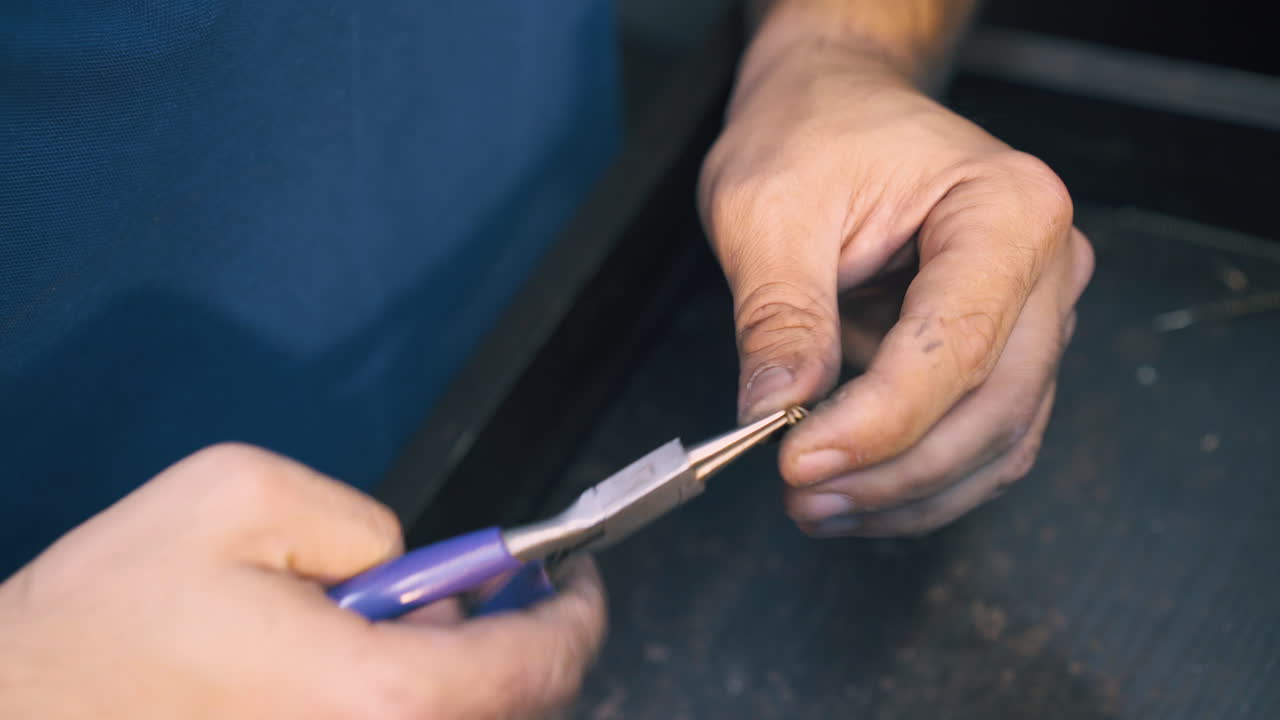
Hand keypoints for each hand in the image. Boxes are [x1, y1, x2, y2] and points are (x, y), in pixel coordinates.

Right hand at [0, 444, 605, 718]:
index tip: (581, 579)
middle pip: (515, 711)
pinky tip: (372, 662)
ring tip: (419, 616)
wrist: (17, 708)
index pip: (535, 666)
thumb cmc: (110, 614)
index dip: (576, 614)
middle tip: (503, 585)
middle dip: (523, 640)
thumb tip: (405, 571)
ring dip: (469, 675)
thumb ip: (361, 520)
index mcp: (375, 694)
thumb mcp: (239, 497)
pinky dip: (418, 699)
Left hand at [699, 40, 1093, 536]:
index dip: (880, 422)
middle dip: (895, 472)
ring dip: (909, 493)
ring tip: (817, 505)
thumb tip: (774, 412)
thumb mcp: (770, 208)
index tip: (799, 460)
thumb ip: (780, 314)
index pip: (956, 346)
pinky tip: (855, 491)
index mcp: (1008, 210)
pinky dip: (922, 480)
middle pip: (994, 408)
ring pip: (999, 441)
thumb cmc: (814, 132)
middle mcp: (1047, 267)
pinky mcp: (1007, 350)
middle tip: (802, 497)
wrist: (837, 105)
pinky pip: (985, 438)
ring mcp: (1037, 314)